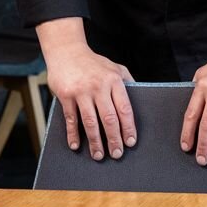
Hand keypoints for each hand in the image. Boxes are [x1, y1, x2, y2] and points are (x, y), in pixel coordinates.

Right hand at [37, 19, 135, 160]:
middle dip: (114, 139)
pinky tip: (76, 145)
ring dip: (95, 141)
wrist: (67, 51)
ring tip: (99, 155)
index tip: (131, 142)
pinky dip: (73, 134)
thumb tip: (140, 97)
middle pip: (109, 118)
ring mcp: (81, 91)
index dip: (128, 127)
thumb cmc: (93, 63)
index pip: (124, 108)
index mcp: (114, 80)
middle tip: (117, 154)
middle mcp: (99, 86)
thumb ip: (127, 82)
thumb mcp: (114, 67)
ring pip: (90, 122)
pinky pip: (71, 119)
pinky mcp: (65, 95)